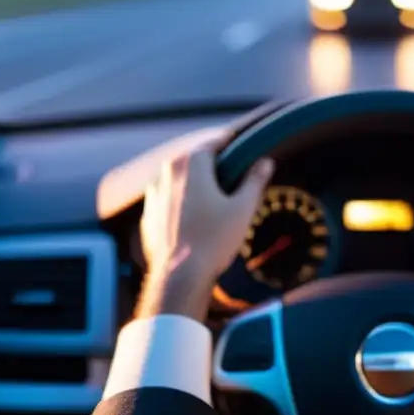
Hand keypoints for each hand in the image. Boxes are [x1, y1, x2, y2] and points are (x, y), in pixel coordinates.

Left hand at [136, 141, 274, 320]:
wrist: (180, 276)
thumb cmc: (215, 238)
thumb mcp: (243, 208)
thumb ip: (254, 181)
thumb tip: (265, 162)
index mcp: (191, 166)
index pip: (210, 143)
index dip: (225, 140)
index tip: (234, 139)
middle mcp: (167, 175)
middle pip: (190, 159)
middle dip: (207, 160)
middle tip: (225, 164)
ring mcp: (153, 196)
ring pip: (175, 180)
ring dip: (191, 180)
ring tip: (209, 191)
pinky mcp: (147, 217)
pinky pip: (165, 200)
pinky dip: (178, 201)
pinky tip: (191, 215)